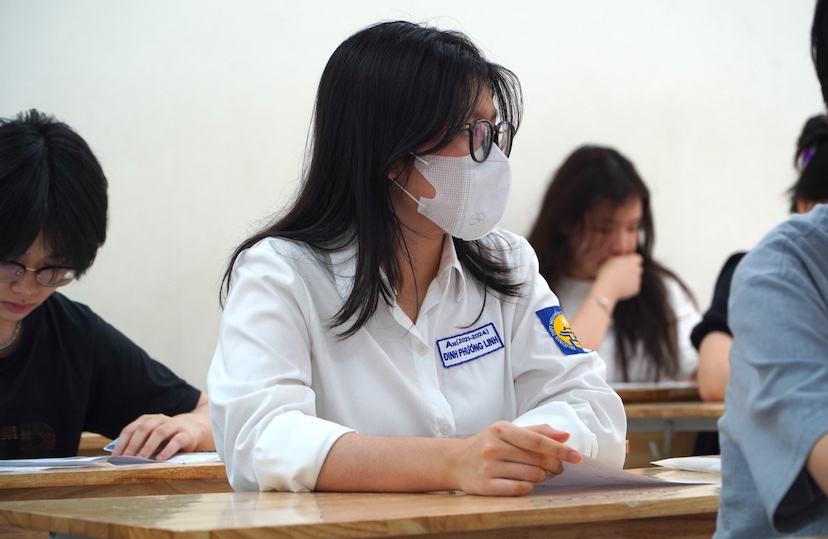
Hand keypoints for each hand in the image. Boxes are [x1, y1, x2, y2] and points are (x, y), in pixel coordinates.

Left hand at [111, 412, 205, 460]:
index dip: (122, 443)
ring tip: (141, 459)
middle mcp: (160, 420)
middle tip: (127, 458)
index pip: (131, 429)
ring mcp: (174, 426)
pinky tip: (160, 459)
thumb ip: (139, 443)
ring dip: (148, 446)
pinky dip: (167, 450)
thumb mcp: (152, 437)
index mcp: (148, 420)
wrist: (194, 428)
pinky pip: (176, 441)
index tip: (115, 457)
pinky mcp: (186, 434)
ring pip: (159, 432)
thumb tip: (121, 458)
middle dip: (133, 444)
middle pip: (144, 428)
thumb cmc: (167, 436)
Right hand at [451, 421, 580, 495]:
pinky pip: (519, 489)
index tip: (577, 457)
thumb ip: (536, 431)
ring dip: (541, 477)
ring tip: (538, 474)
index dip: (559, 449)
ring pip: (531, 476)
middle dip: (554, 466)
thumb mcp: (507, 431)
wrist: (455, 461)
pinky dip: (529, 487)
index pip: (536, 441)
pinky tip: (526, 483)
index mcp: (500, 429)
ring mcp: (488, 467)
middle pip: (537, 460)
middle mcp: (493, 447)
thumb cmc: (488, 445)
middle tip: (557, 468)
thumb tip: (564, 434)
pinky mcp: (485, 486)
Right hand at [593, 253, 642, 302]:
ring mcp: (637, 280)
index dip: (631, 260)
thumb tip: (619, 257)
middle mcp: (637, 269)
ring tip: (618, 280)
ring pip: (635, 277)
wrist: (606, 288)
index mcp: (631, 261)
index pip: (638, 258)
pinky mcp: (636, 289)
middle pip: (637, 268)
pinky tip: (620, 286)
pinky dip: (629, 286)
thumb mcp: (608, 259)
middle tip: (621, 272)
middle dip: (631, 269)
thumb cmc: (605, 274)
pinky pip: (634, 286)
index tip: (626, 262)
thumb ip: (618, 257)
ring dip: (629, 278)